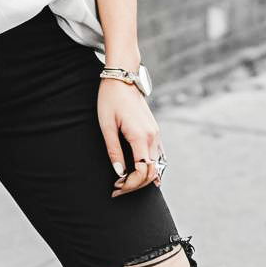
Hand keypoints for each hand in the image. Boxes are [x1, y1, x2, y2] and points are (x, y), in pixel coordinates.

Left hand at [97, 78, 162, 197]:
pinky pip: (158, 156)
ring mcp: (156, 133)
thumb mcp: (107, 125)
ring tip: (126, 183)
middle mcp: (152, 137)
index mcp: (140, 136)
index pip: (143, 172)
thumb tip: (120, 173)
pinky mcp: (154, 130)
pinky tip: (142, 174)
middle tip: (118, 189)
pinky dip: (152, 168)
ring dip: (143, 178)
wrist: (122, 77)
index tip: (116, 186)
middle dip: (136, 185)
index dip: (130, 184)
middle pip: (152, 173)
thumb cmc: (110, 99)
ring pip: (157, 166)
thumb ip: (114, 151)